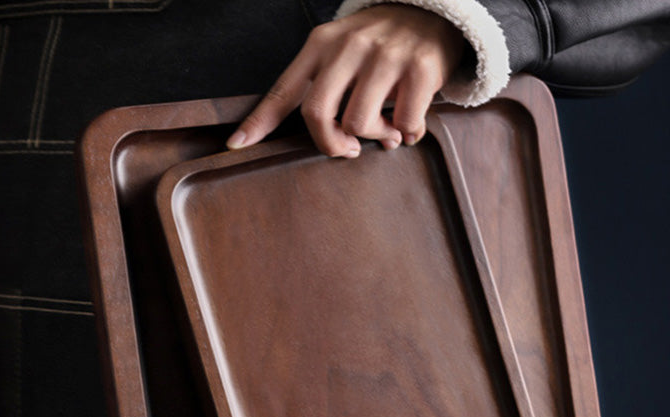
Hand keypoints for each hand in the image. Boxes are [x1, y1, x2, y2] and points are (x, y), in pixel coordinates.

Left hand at [226, 5, 464, 157]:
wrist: (432, 12)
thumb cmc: (380, 44)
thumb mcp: (341, 51)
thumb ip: (324, 89)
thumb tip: (323, 140)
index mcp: (322, 44)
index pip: (284, 89)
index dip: (259, 122)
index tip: (237, 145)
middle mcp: (349, 46)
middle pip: (317, 113)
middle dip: (330, 143)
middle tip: (348, 151)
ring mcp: (384, 55)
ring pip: (359, 122)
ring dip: (376, 137)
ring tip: (388, 133)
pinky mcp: (419, 68)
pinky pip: (405, 122)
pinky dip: (408, 133)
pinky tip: (411, 126)